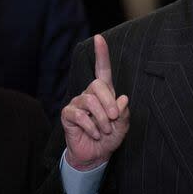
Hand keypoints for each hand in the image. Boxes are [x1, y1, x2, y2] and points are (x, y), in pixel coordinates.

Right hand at [61, 35, 129, 170]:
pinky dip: (91, 126)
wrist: (95, 155)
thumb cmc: (109, 137)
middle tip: (114, 118)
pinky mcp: (68, 115)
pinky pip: (80, 115)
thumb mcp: (122, 127)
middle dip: (108, 102)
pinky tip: (94, 134)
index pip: (102, 70)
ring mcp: (77, 103)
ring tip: (104, 130)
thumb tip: (122, 99)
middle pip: (97, 85)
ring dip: (101, 118)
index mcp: (105, 93)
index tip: (99, 38)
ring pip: (89, 101)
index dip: (101, 54)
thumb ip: (124, 113)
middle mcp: (89, 94)